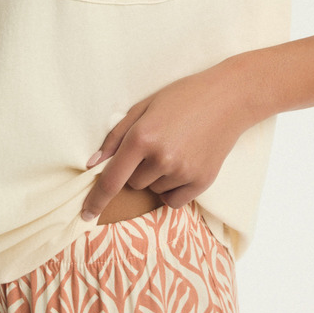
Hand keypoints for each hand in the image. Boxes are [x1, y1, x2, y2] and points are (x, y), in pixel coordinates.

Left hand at [81, 59, 247, 221]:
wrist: (228, 98)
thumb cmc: (183, 97)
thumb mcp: (144, 106)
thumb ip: (116, 136)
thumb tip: (93, 164)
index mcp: (142, 137)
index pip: (111, 180)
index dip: (95, 200)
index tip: (85, 215)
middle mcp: (161, 158)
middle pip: (133, 184)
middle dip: (138, 169)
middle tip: (157, 144)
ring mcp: (183, 172)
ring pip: (153, 190)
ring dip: (157, 176)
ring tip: (176, 148)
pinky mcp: (202, 182)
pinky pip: (173, 201)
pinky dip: (173, 189)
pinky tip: (184, 165)